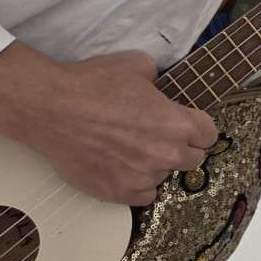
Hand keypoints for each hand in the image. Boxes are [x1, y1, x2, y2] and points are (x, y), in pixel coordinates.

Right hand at [0, 45, 217, 205]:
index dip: (199, 126)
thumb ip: (157, 79)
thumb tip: (157, 85)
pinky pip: (143, 195)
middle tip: (160, 135)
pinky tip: (124, 167)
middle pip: (193, 159)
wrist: (50, 108)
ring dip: (155, 165)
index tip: (188, 123)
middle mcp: (165, 155)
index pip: (209, 135)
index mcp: (177, 124)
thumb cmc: (93, 84)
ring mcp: (142, 177)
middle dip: (182, 147)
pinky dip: (137, 183)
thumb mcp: (136, 65)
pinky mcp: (117, 193)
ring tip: (133, 149)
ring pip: (164, 176)